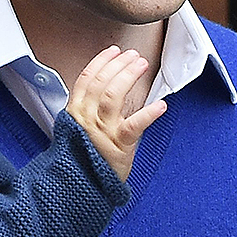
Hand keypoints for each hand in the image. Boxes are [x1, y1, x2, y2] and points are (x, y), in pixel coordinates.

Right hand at [65, 45, 166, 181]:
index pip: (87, 78)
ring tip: (141, 65)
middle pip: (101, 82)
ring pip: (113, 95)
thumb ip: (89, 106)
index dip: (101, 61)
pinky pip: (134, 125)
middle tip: (133, 55)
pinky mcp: (118, 145)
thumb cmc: (83, 155)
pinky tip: (160, 106)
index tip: (113, 51)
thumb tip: (108, 85)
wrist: (80, 184)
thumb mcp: (78, 126)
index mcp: (75, 111)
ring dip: (128, 76)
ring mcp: (102, 131)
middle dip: (119, 64)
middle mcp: (86, 118)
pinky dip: (149, 114)